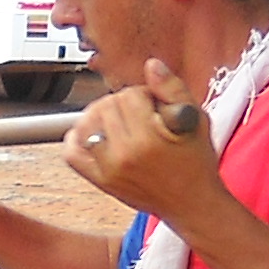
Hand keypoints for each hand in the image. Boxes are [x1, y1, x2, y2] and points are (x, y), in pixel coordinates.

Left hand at [59, 59, 226, 229]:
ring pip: (86, 124)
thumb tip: (151, 65)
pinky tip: (96, 135)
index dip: (144, 95)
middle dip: (123, 104)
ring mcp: (108, 170)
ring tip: (120, 123)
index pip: (129, 95)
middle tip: (141, 116)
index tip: (155, 106)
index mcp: (149, 138)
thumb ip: (173, 89)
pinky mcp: (99, 181)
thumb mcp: (196, 120)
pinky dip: (78, 139)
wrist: (191, 204)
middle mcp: (124, 155)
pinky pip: (72, 153)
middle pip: (106, 106)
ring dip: (101, 117)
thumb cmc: (196, 162)